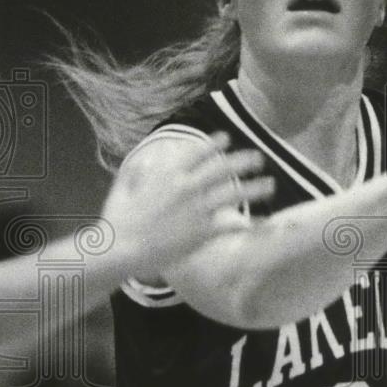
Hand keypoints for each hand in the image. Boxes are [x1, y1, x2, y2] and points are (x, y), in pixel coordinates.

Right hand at [101, 132, 274, 279]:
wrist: (119, 248)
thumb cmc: (116, 220)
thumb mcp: (123, 187)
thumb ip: (137, 172)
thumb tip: (145, 162)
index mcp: (167, 172)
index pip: (197, 151)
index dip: (215, 143)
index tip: (227, 138)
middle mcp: (185, 186)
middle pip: (223, 168)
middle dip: (244, 160)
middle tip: (259, 158)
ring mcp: (196, 208)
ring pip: (234, 193)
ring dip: (255, 188)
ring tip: (270, 185)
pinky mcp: (202, 231)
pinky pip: (232, 225)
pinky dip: (250, 224)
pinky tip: (263, 222)